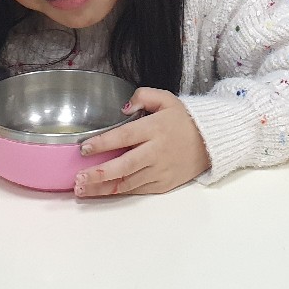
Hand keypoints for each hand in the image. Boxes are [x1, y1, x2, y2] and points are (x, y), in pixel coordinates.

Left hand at [73, 88, 209, 195]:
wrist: (211, 142)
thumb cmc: (184, 120)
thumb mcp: (167, 99)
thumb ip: (144, 96)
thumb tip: (124, 108)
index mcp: (155, 129)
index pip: (125, 136)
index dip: (103, 143)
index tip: (84, 148)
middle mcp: (156, 152)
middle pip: (124, 166)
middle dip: (99, 174)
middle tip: (78, 179)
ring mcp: (160, 171)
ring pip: (128, 183)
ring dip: (103, 188)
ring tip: (82, 190)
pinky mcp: (163, 184)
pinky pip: (138, 190)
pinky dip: (119, 192)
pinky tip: (103, 193)